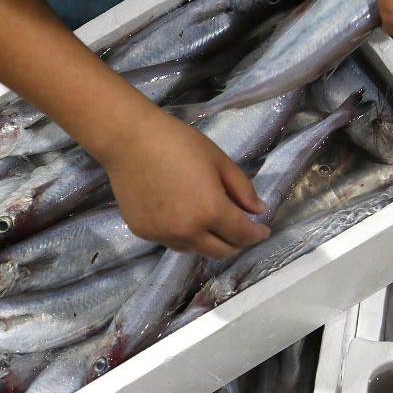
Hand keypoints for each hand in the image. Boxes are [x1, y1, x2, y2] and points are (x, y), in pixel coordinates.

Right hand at [102, 109, 270, 257]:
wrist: (129, 140)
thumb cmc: (178, 142)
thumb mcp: (219, 160)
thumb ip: (242, 189)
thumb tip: (257, 211)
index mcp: (211, 211)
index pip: (242, 235)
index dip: (257, 234)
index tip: (263, 229)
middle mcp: (188, 232)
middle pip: (221, 252)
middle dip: (236, 242)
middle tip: (239, 227)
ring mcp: (163, 236)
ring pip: (196, 250)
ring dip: (209, 240)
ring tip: (208, 220)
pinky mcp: (144, 233)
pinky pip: (172, 242)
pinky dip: (183, 234)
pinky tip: (181, 214)